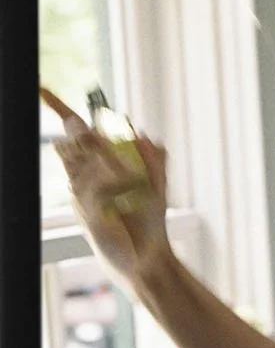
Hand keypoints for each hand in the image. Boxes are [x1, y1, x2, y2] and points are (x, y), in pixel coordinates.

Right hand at [41, 86, 172, 294]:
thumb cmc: (150, 223)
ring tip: (134, 184)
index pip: (74, 135)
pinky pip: (96, 187)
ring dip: (113, 167)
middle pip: (77, 143)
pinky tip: (129, 190)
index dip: (59, 111)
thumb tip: (142, 133)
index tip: (43, 90)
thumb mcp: (158, 185)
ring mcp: (82, 196)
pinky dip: (115, 184)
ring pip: (87, 164)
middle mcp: (84, 180)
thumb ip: (154, 158)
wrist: (148, 257)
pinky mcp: (86, 213)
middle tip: (115, 151)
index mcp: (95, 168)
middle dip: (90, 139)